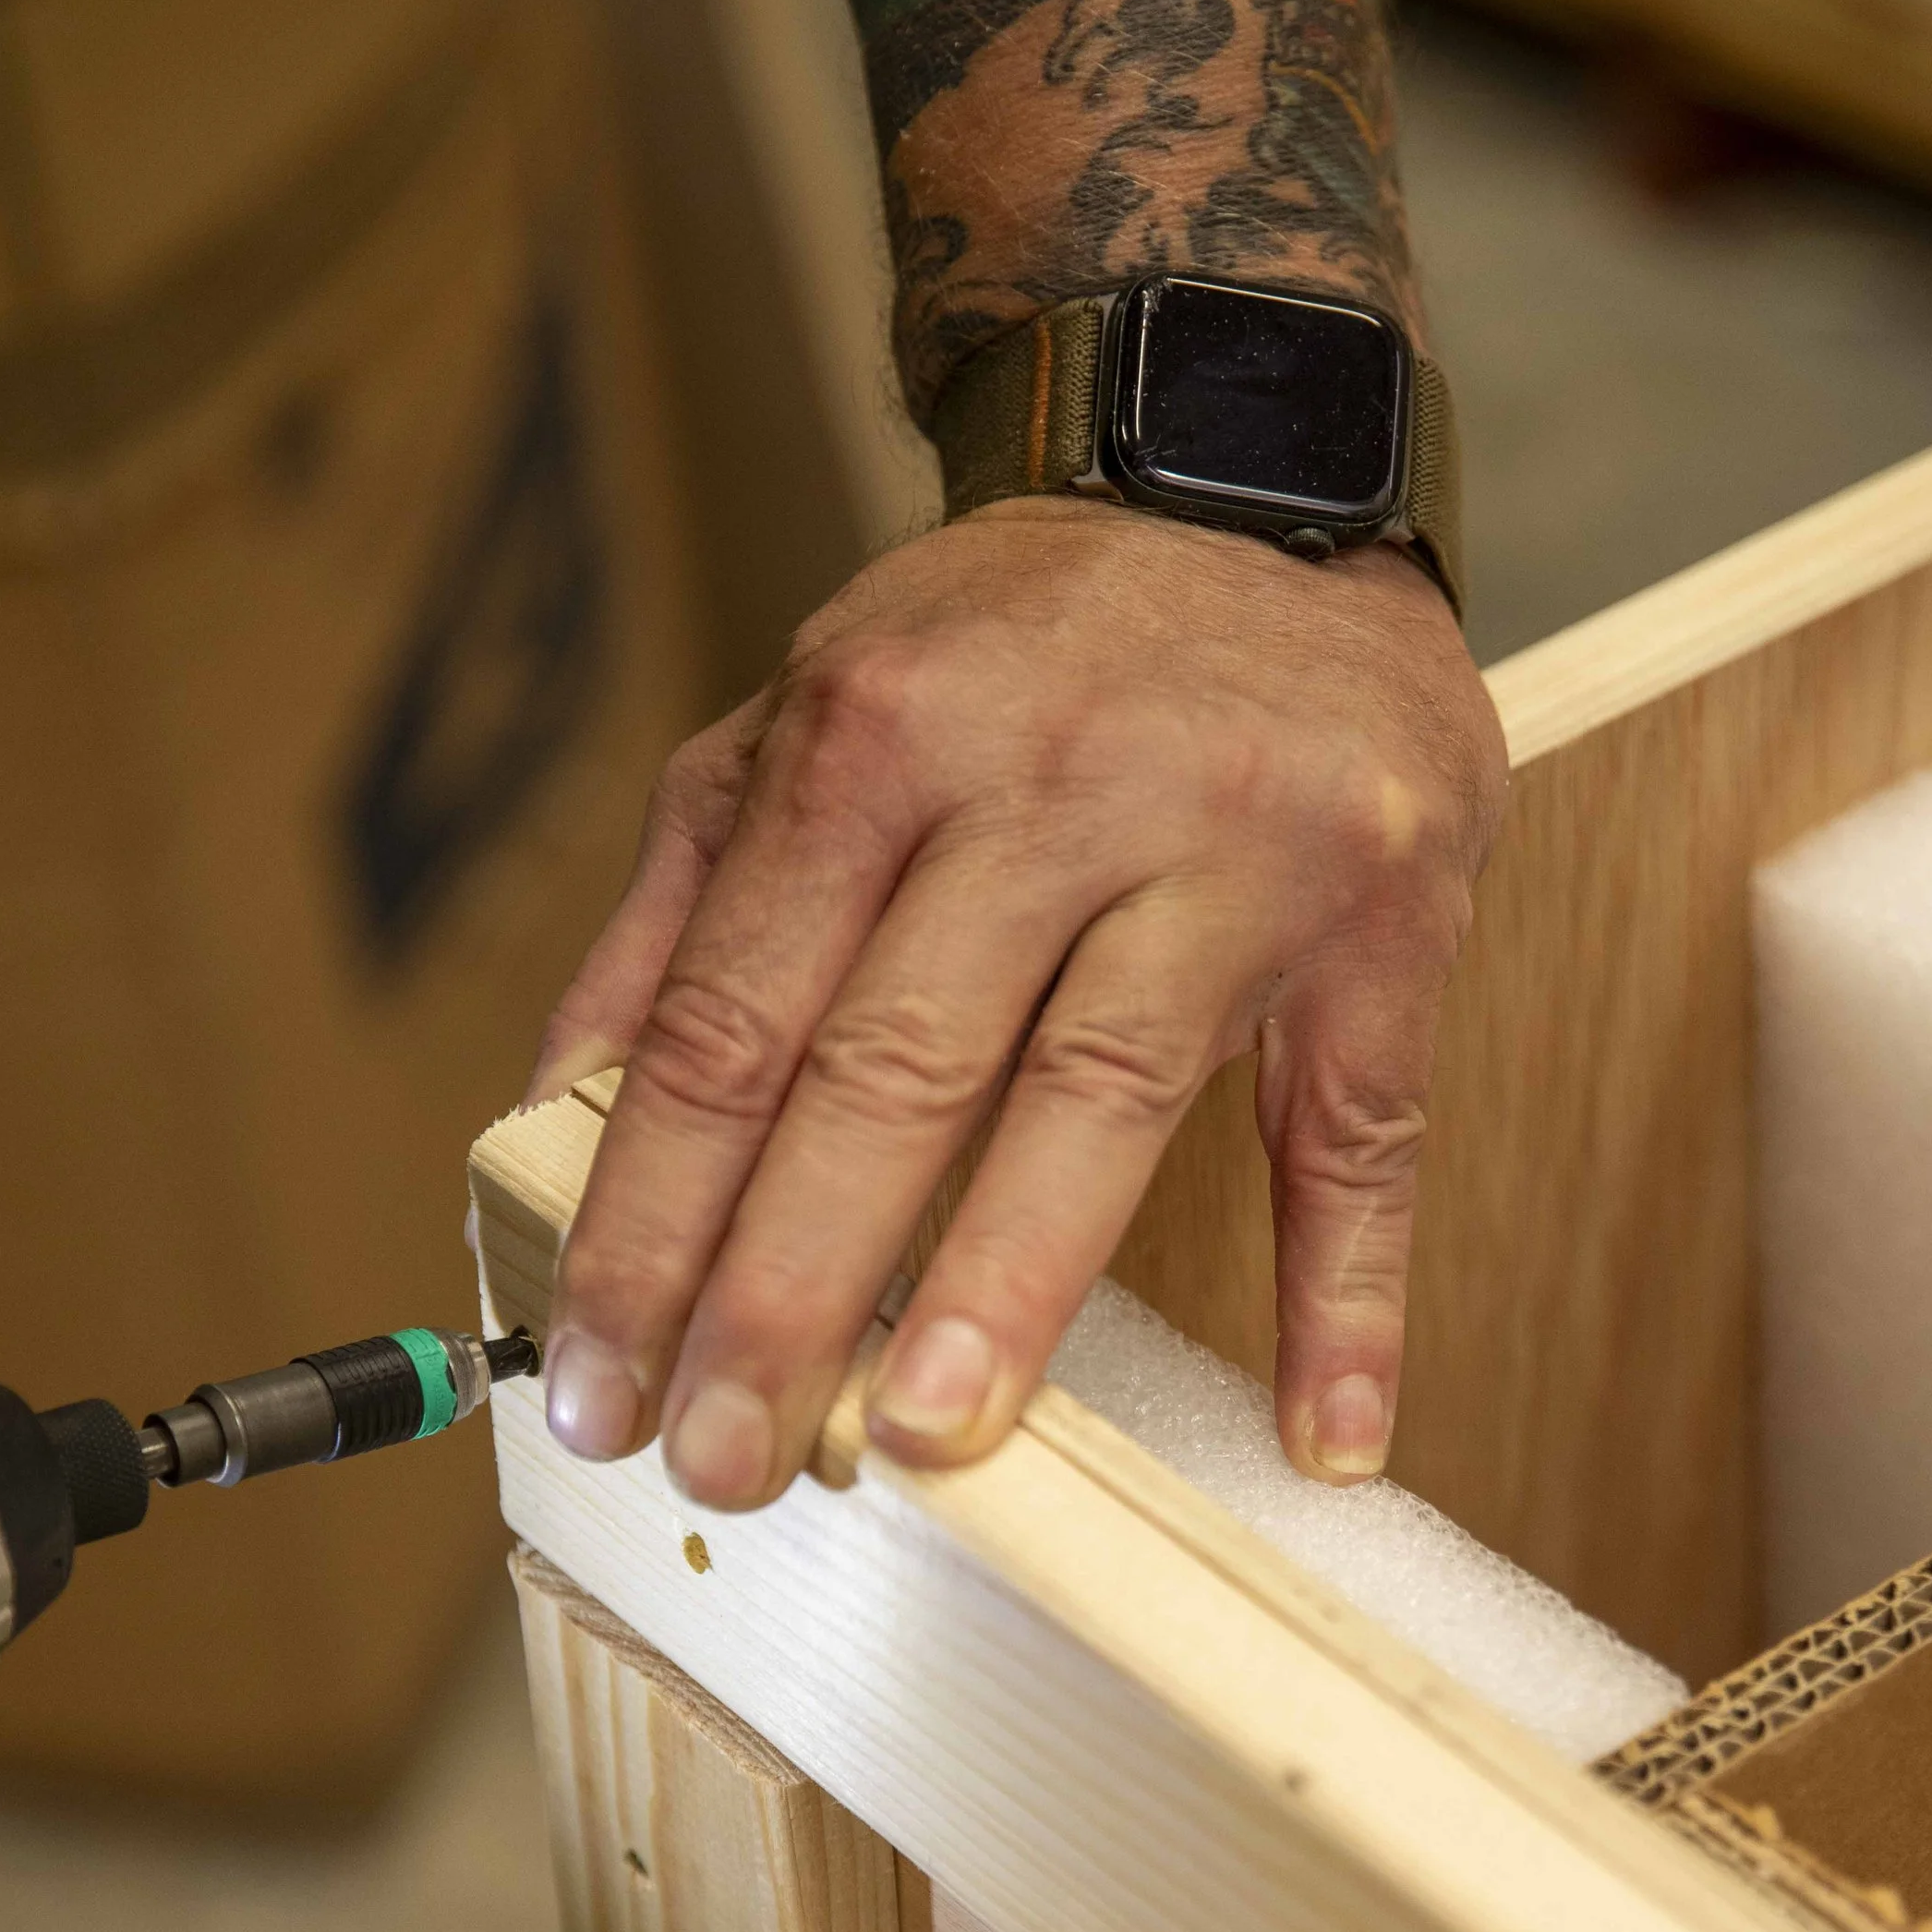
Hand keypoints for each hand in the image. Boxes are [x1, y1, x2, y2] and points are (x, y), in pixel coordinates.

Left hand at [529, 500, 1506, 1508]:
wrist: (1248, 469)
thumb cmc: (1004, 649)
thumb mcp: (803, 725)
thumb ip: (674, 917)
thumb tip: (545, 1118)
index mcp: (874, 737)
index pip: (731, 1027)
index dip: (650, 1219)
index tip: (592, 1380)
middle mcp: (1050, 777)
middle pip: (897, 1068)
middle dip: (792, 1286)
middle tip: (728, 1462)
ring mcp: (1234, 842)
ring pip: (1108, 1087)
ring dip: (1017, 1284)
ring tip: (927, 1446)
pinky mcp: (1386, 910)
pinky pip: (1364, 1126)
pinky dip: (1351, 1291)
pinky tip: (1323, 1436)